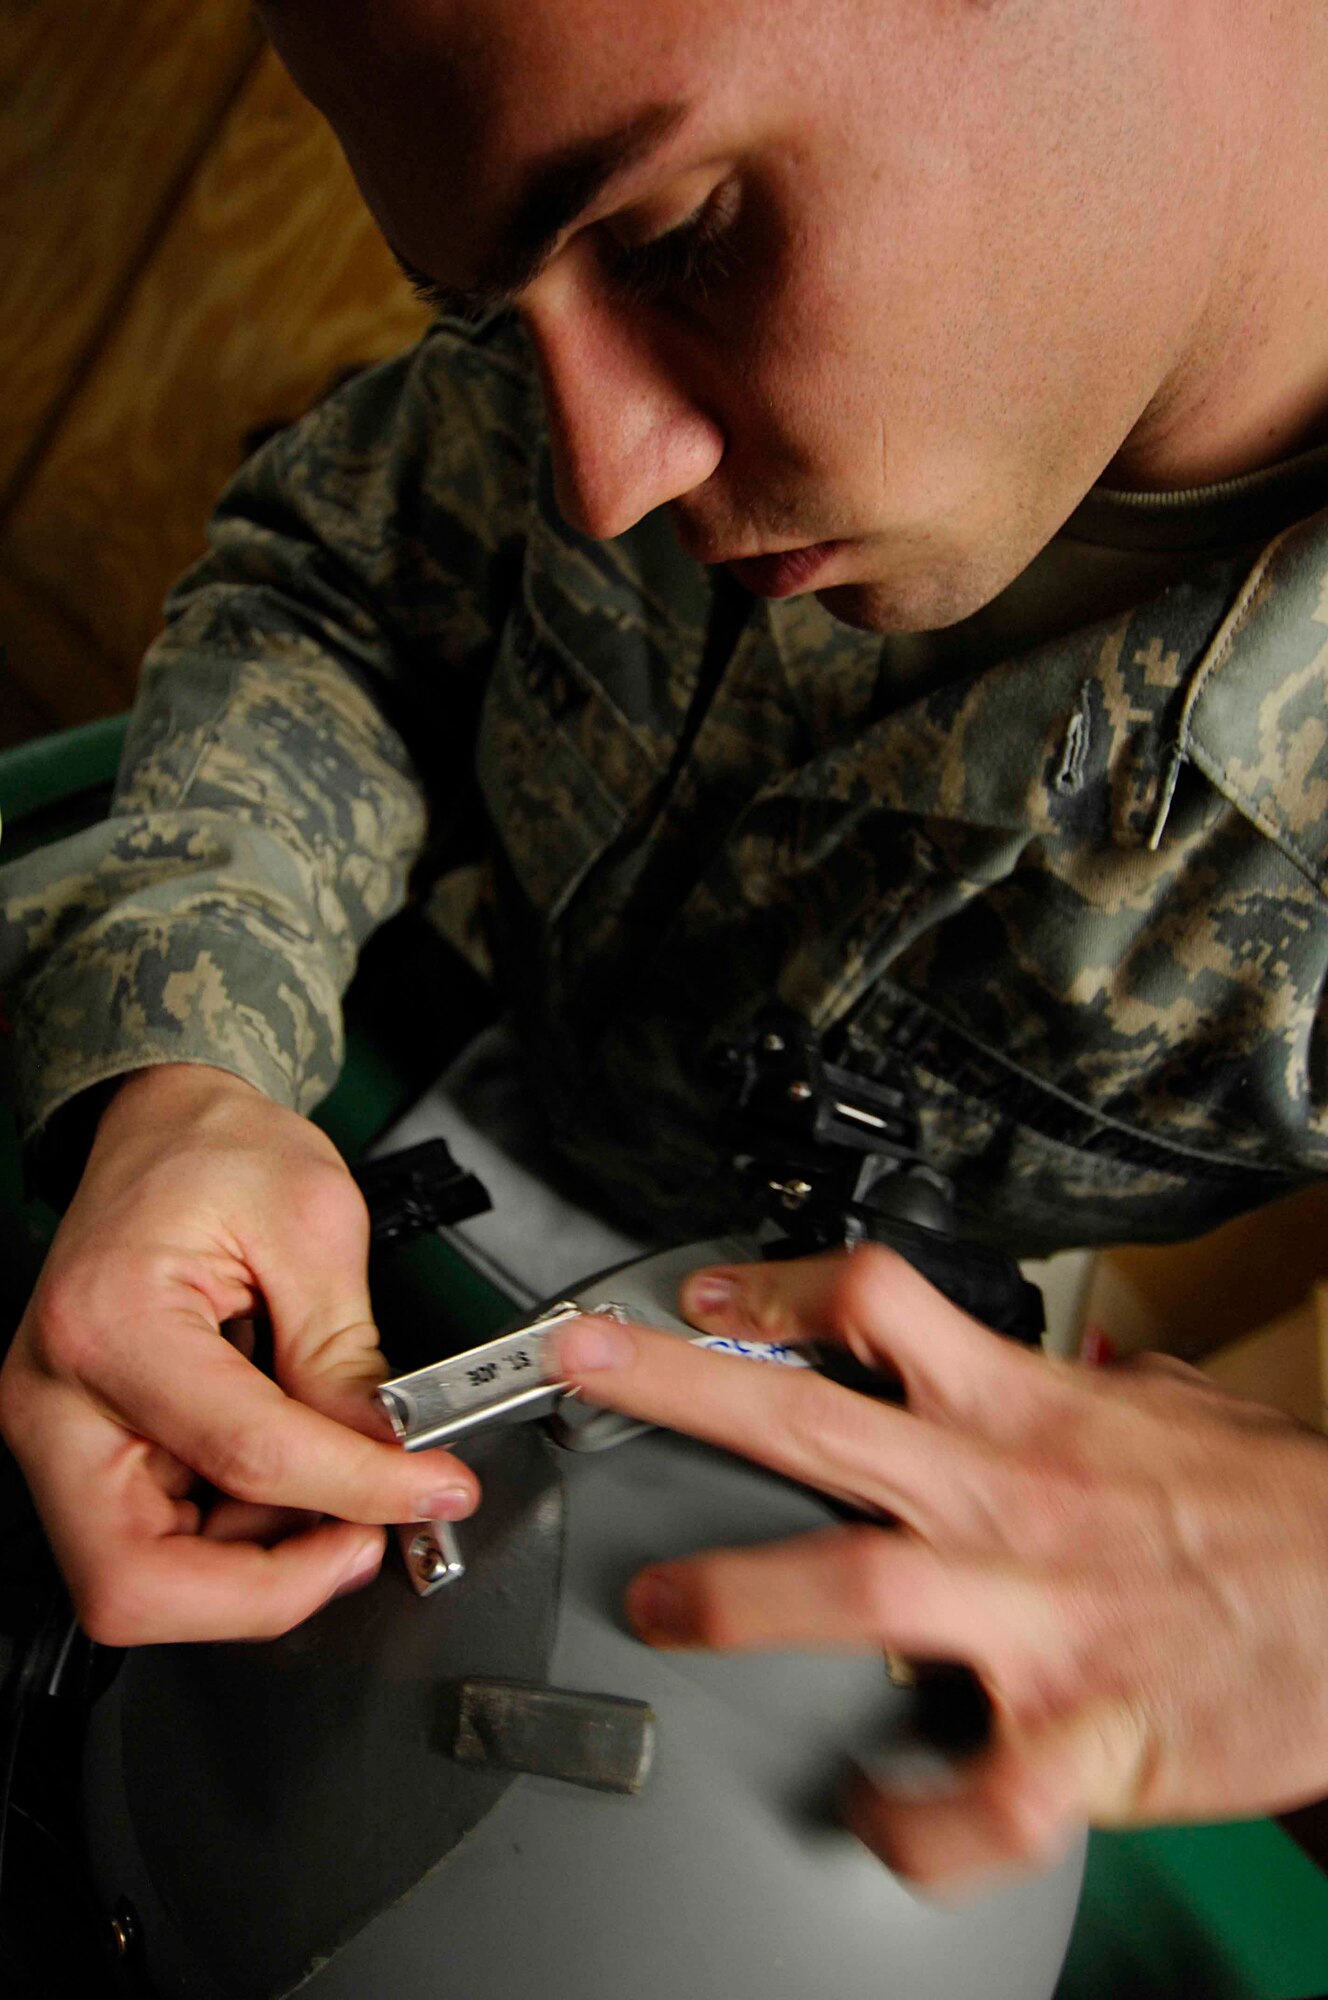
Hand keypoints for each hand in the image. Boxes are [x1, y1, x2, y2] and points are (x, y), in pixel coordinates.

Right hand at [0, 1064, 477, 1644]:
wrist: (163, 1127)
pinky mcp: (89, 1452)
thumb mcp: (313, 1224)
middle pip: (136, 1581)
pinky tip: (296, 1481)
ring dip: (259, 1566)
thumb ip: (348, 1355)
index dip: (355, 1492)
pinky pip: (159, 1545)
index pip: (244, 1456)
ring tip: (339, 1491)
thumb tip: (388, 1455)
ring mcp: (64, 1435)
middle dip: (266, 1589)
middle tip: (363, 1543)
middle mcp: (58, 1398)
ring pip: (144, 1582)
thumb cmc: (216, 1151)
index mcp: (111, 1323)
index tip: (431, 1491)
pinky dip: (240, 1540)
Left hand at [552, 1246, 1327, 1892]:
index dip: (774, 1289)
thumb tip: (1083, 1358)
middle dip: (682, 1386)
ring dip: (741, 1596)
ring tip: (659, 1601)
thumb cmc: (1282, 1514)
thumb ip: (1106, 1381)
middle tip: (584, 1366)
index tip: (702, 1298)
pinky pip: (977, 1799)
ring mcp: (1041, 1615)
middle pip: (818, 1419)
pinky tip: (867, 1815)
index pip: (876, 1308)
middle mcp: (1013, 1498)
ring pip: (860, 1590)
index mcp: (1030, 1412)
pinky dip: (910, 1819)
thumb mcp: (1184, 1409)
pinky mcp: (1087, 1735)